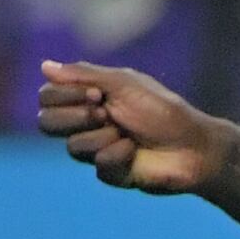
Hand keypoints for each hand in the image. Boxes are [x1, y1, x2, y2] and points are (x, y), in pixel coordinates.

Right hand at [39, 60, 231, 193]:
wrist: (195, 146)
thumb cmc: (164, 111)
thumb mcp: (125, 84)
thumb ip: (85, 75)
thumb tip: (44, 66)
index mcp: (87, 99)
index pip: (46, 97)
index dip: (63, 96)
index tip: (95, 93)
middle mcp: (87, 124)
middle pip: (47, 123)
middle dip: (75, 117)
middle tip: (105, 113)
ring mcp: (97, 149)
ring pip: (72, 146)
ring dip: (103, 136)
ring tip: (128, 134)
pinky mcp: (110, 172)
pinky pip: (98, 165)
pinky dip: (118, 154)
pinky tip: (135, 151)